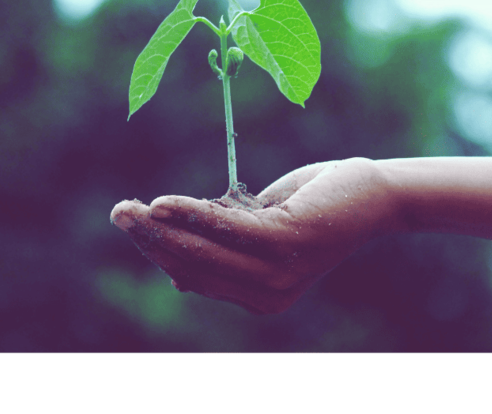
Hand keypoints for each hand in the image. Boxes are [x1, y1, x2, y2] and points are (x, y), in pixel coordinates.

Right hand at [110, 158, 396, 313]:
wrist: (373, 194)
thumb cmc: (315, 205)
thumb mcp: (262, 229)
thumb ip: (224, 246)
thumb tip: (175, 273)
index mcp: (260, 297)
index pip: (196, 276)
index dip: (159, 252)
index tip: (133, 224)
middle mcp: (268, 295)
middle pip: (193, 266)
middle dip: (150, 240)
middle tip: (118, 213)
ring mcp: (278, 273)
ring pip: (203, 251)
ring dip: (161, 228)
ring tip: (130, 208)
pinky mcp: (286, 243)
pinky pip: (225, 228)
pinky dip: (191, 213)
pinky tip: (163, 203)